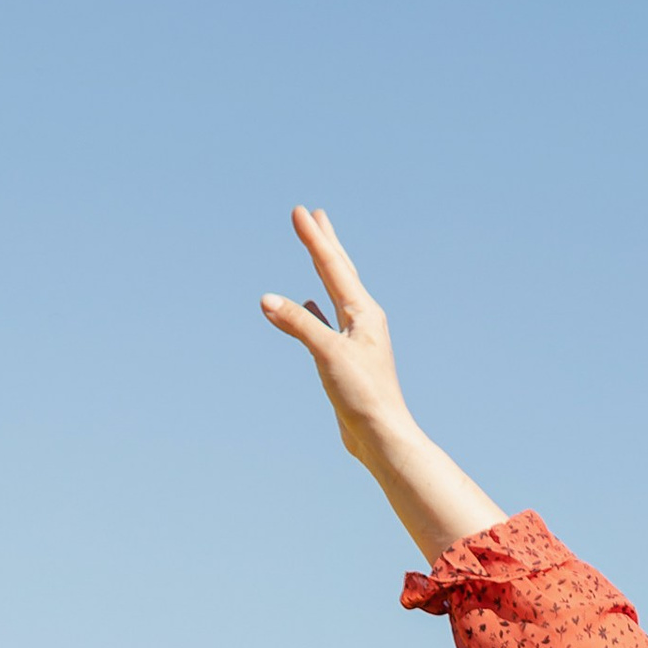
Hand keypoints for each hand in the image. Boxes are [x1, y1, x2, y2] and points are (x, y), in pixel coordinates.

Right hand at [259, 207, 503, 561]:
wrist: (380, 437)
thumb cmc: (362, 395)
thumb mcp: (328, 354)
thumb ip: (298, 324)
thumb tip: (267, 300)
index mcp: (364, 313)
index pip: (333, 266)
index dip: (314, 238)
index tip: (299, 211)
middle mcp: (363, 321)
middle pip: (341, 272)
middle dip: (326, 243)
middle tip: (316, 214)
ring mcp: (356, 340)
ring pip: (335, 294)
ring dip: (324, 269)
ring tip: (317, 249)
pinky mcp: (346, 359)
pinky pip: (328, 323)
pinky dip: (316, 308)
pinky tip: (309, 302)